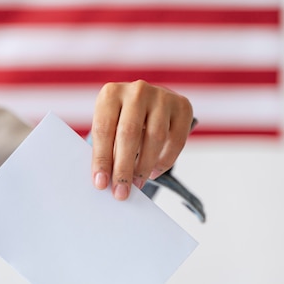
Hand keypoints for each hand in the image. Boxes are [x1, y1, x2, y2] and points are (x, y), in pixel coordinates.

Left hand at [90, 80, 193, 200]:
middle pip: (129, 134)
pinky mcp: (182, 107)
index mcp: (110, 94)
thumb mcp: (108, 127)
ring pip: (155, 138)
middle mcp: (137, 91)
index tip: (101, 183)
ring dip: (145, 167)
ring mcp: (162, 97)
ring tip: (137, 184)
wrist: (147, 101)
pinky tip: (153, 172)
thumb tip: (105, 182)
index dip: (102, 159)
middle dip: (124, 168)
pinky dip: (164, 161)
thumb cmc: (121, 120)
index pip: (104, 129)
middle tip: (121, 193)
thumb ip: (106, 149)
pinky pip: (176, 141)